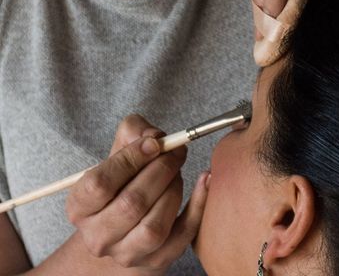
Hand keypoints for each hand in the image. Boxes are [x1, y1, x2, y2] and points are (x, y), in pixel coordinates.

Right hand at [66, 114, 208, 274]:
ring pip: (154, 225)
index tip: (153, 143)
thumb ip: (132, 132)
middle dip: (160, 171)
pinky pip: (183, 235)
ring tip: (177, 172)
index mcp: (80, 207)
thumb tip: (154, 135)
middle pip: (131, 204)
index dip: (130, 159)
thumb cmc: (123, 184)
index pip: (99, 184)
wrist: (127, 229)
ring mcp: (127, 253)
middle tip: (176, 152)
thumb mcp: (118, 154)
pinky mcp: (157, 259)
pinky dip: (198, 205)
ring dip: (174, 190)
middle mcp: (98, 236)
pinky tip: (205, 181)